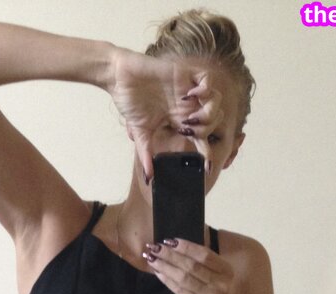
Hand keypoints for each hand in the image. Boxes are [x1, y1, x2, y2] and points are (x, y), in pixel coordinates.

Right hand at [109, 48, 226, 179]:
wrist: (120, 77)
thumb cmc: (130, 102)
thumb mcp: (139, 133)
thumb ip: (146, 154)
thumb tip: (149, 178)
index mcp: (179, 120)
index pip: (200, 138)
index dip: (207, 153)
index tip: (207, 168)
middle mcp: (188, 106)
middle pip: (214, 120)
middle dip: (205, 129)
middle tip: (186, 129)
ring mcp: (188, 90)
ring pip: (216, 101)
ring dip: (207, 112)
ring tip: (190, 116)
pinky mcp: (185, 74)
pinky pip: (208, 80)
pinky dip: (205, 90)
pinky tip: (189, 95)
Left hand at [142, 238, 233, 293]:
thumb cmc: (208, 291)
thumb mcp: (212, 274)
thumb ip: (200, 260)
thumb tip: (173, 243)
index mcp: (226, 271)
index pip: (204, 255)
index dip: (186, 247)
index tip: (170, 241)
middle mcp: (221, 284)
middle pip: (192, 265)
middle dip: (171, 255)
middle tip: (155, 247)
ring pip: (183, 277)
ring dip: (165, 266)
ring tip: (152, 258)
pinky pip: (179, 290)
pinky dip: (167, 280)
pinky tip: (158, 272)